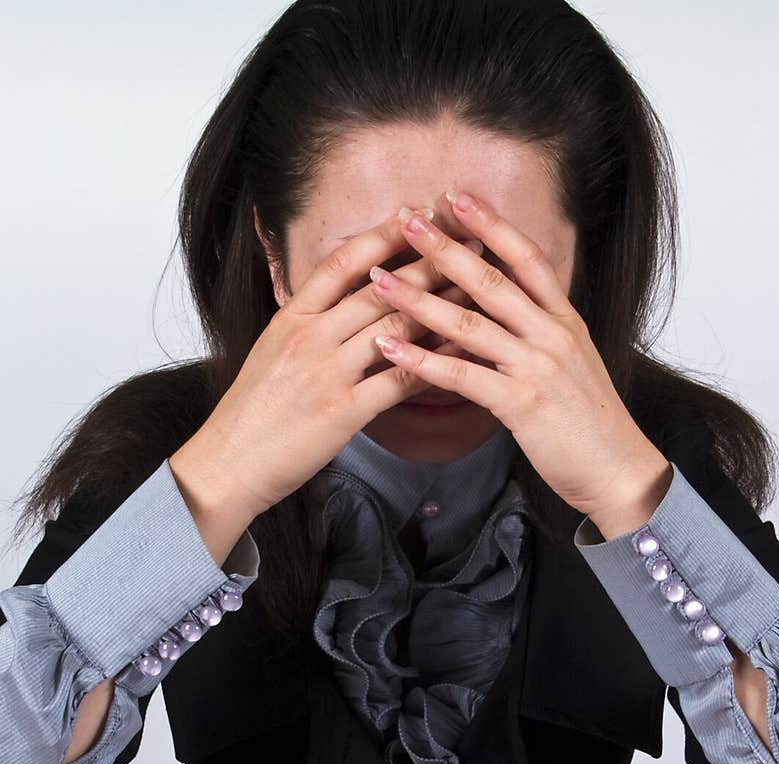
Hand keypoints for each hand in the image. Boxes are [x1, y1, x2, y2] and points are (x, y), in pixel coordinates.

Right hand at [170, 209, 479, 519]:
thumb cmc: (252, 413)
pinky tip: (462, 354)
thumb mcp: (272, 352)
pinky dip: (434, 364)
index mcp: (291, 317)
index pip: (342, 261)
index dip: (382, 234)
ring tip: (477, 288)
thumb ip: (308, 323)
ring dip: (439, 306)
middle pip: (378, 288)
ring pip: (393, 328)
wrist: (228, 463)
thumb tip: (341, 299)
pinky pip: (398, 381)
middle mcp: (309, 337)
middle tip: (467, 240)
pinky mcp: (342, 413)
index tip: (415, 212)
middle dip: (427, 261)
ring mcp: (326, 374)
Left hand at [367, 190, 673, 536]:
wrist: (617, 470)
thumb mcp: (571, 364)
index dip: (492, 224)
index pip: (527, 258)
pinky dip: (422, 361)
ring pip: (470, 324)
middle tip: (407, 217)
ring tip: (380, 281)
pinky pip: (463, 377)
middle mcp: (553, 335)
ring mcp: (538, 368)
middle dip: (446, 246)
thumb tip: (499, 312)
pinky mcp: (522, 405)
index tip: (456, 195)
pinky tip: (390, 348)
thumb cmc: (589, 423)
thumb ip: (538, 334)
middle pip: (492, 279)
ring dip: (420, 299)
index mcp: (566, 320)